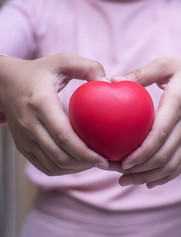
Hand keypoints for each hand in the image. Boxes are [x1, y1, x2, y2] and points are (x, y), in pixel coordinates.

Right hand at [0, 53, 108, 175]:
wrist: (5, 82)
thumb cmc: (40, 71)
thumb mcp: (63, 61)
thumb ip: (87, 66)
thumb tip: (108, 81)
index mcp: (40, 103)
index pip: (64, 136)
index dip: (86, 152)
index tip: (104, 159)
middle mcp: (29, 124)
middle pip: (60, 155)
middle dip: (85, 164)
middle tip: (104, 163)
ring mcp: (23, 138)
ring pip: (52, 165)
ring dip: (75, 169)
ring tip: (94, 164)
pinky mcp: (22, 145)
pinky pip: (44, 166)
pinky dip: (63, 170)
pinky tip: (78, 164)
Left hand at [111, 57, 180, 187]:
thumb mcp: (167, 64)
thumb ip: (142, 73)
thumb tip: (113, 80)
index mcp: (178, 103)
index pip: (161, 133)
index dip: (142, 151)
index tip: (123, 161)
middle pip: (164, 155)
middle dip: (139, 169)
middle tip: (115, 171)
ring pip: (172, 164)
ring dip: (148, 176)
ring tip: (125, 181)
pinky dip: (165, 176)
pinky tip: (148, 182)